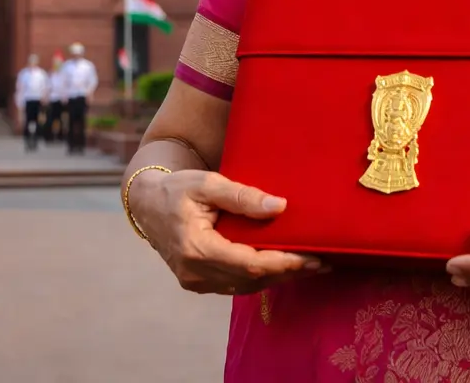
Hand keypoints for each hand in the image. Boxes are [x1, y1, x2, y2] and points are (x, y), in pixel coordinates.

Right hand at [130, 169, 327, 295]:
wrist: (147, 203)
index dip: (283, 263)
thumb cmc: (177, 188)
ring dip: (278, 278)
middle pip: (251, 280)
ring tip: (310, 267)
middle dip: (288, 272)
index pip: (249, 264)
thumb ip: (242, 196)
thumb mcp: (207, 183)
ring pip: (245, 287)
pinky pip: (235, 285)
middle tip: (322, 263)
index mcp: (195, 248)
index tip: (312, 257)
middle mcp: (194, 272)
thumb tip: (279, 207)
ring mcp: (194, 281)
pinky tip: (282, 267)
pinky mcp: (198, 282)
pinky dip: (261, 277)